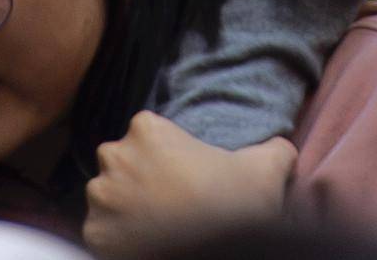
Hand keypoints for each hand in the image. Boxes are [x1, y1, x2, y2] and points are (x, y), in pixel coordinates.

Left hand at [81, 115, 294, 255]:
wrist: (213, 251)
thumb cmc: (234, 206)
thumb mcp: (266, 166)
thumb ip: (274, 148)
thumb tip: (282, 149)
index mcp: (146, 129)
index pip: (147, 132)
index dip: (166, 152)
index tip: (183, 173)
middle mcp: (113, 158)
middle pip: (121, 162)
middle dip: (138, 178)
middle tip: (170, 201)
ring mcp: (99, 199)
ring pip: (107, 197)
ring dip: (124, 207)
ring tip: (157, 225)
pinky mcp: (94, 237)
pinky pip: (102, 233)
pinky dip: (118, 239)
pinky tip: (147, 243)